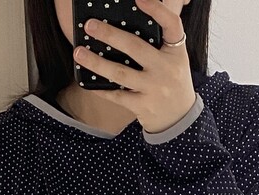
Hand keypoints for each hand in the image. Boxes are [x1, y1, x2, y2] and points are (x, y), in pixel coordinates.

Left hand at [73, 0, 196, 134]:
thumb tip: (124, 25)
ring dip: (96, 62)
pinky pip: (117, 95)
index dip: (157, 9)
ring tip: (79, 52)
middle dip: (110, 35)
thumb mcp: (173, 59)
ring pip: (120, 73)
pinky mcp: (143, 106)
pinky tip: (87, 80)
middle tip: (90, 25)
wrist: (179, 119)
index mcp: (176, 51)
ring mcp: (154, 89)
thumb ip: (158, 43)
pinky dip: (101, 88)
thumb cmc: (171, 82)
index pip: (171, 24)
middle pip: (135, 47)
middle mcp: (166, 69)